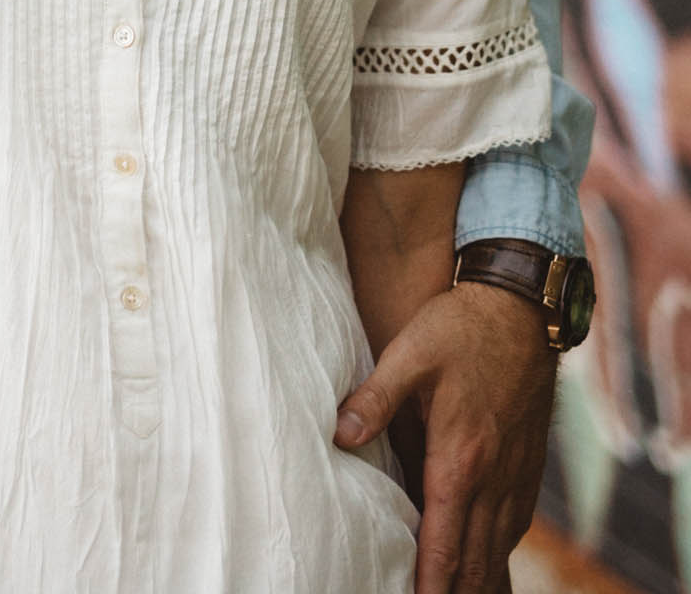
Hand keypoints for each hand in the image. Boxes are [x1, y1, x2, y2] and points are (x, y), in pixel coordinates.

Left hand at [334, 282, 555, 592]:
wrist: (522, 305)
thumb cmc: (460, 327)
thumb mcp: (409, 354)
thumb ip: (374, 398)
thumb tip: (339, 434)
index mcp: (460, 457)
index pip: (445, 542)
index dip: (432, 583)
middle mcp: (494, 475)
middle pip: (477, 558)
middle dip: (459, 592)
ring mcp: (517, 471)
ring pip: (499, 545)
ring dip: (481, 578)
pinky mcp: (529, 461)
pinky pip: (516, 522)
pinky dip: (500, 550)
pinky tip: (488, 557)